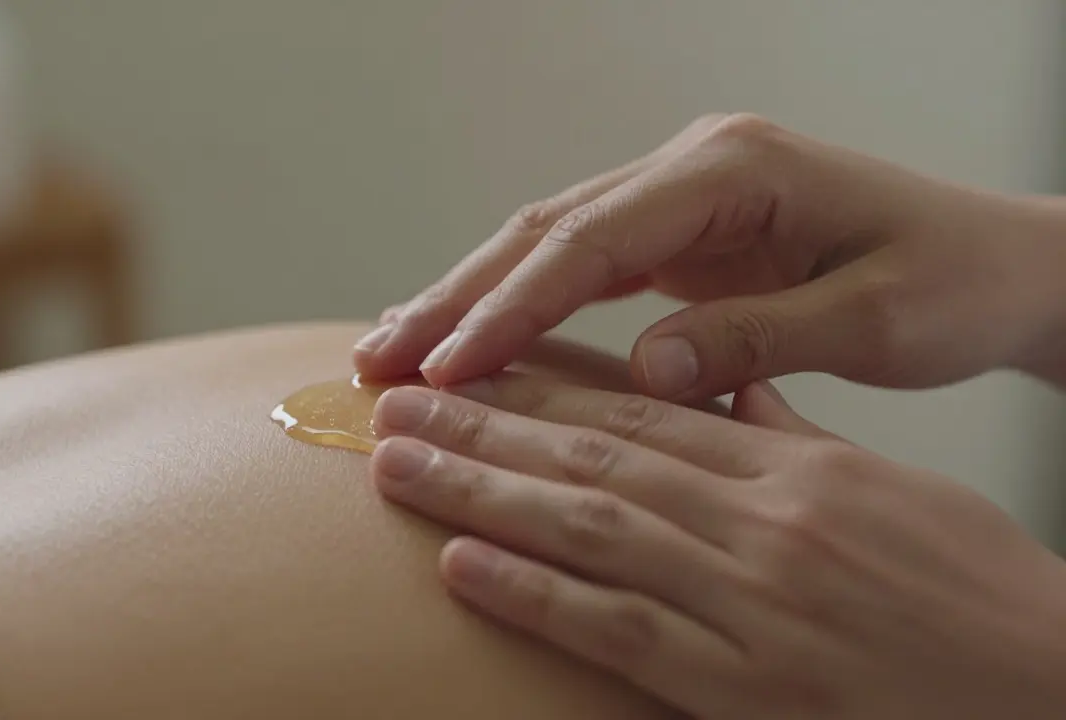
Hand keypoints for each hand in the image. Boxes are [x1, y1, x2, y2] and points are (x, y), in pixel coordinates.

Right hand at [353, 113, 1065, 399]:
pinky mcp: (680, 235)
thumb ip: (756, 340)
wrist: (998, 263)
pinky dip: (517, 304)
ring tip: (391, 349)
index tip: (447, 367)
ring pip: (547, 242)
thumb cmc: (953, 283)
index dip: (511, 306)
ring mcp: (680, 199)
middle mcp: (693, 170)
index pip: (591, 240)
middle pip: (545, 228)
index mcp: (734, 170)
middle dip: (456, 295)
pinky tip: (468, 337)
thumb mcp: (873, 319)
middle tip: (375, 357)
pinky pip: (578, 266)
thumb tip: (646, 372)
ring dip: (469, 298)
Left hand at [368, 375, 1065, 717]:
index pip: (643, 412)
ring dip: (481, 492)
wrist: (1051, 692)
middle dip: (485, 424)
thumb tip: (729, 396)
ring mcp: (750, 603)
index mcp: (797, 469)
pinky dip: (533, 595)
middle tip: (397, 400)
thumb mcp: (890, 495)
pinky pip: (617, 630)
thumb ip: (796, 442)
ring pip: (589, 527)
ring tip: (398, 464)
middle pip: (594, 456)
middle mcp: (762, 522)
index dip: (543, 386)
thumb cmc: (978, 596)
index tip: (472, 364)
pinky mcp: (746, 689)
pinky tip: (460, 566)